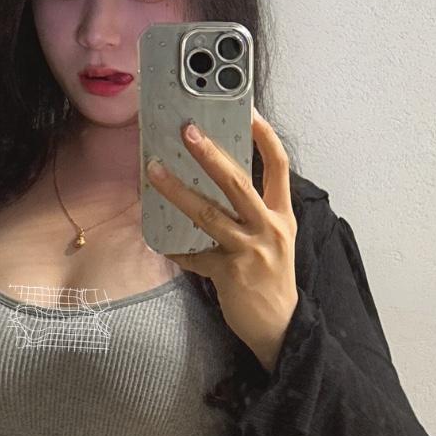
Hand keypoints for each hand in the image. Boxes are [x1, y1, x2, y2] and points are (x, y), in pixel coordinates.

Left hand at [145, 107, 297, 372]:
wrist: (279, 326)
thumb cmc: (272, 277)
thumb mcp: (274, 238)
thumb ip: (254, 211)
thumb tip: (217, 179)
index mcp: (282, 214)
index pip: (278, 165)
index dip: (264, 135)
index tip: (247, 109)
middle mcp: (269, 227)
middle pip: (238, 182)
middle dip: (210, 154)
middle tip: (187, 130)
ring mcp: (249, 250)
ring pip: (208, 213)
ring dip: (177, 191)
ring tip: (154, 171)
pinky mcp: (229, 273)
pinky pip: (193, 256)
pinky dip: (174, 248)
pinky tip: (158, 240)